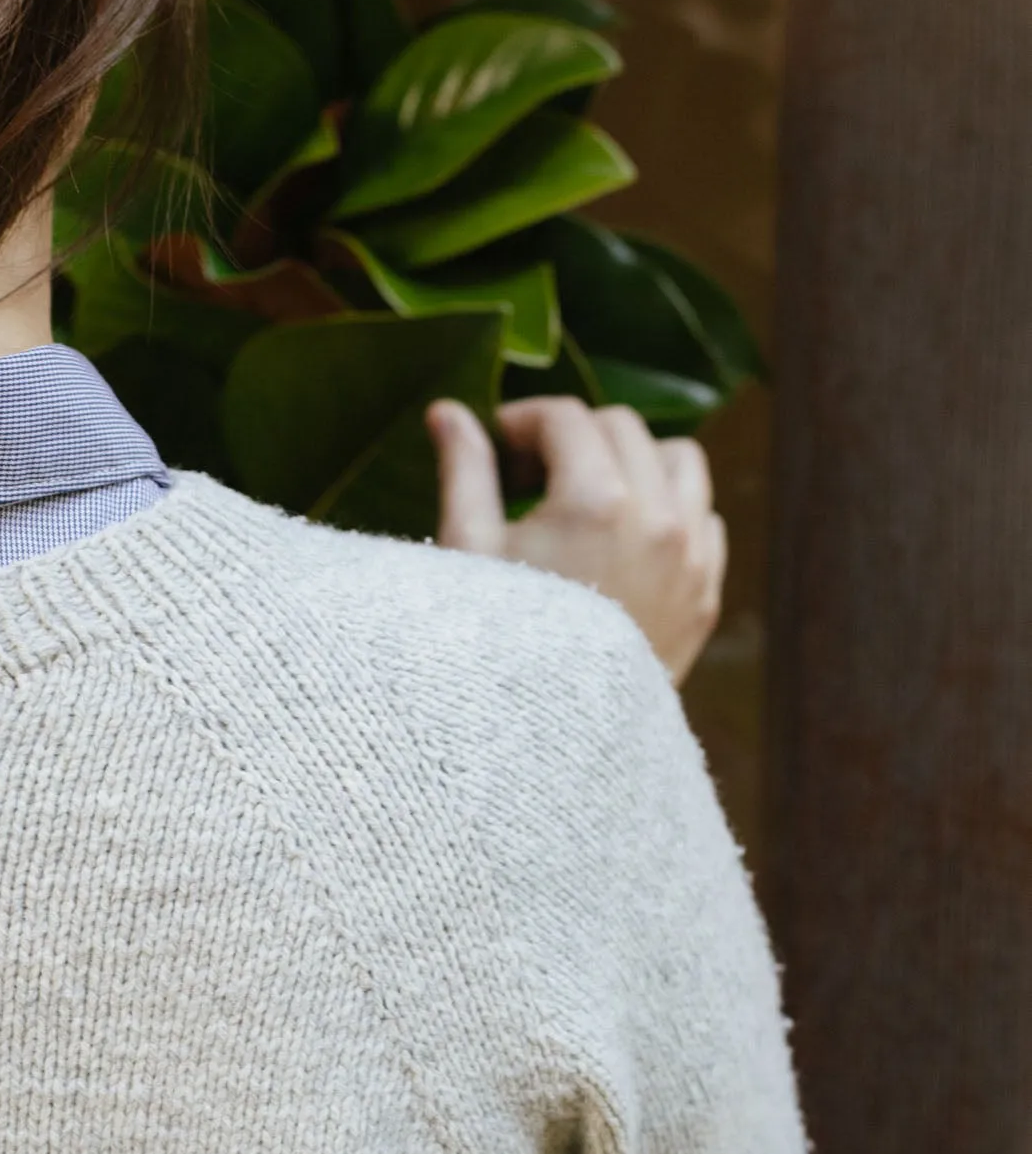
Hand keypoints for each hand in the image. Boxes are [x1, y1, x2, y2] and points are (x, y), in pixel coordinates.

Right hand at [426, 396, 727, 685]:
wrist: (548, 742)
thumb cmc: (495, 646)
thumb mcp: (467, 552)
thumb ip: (465, 471)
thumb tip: (447, 411)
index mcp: (597, 500)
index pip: (567, 418)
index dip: (524, 421)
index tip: (497, 446)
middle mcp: (659, 518)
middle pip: (622, 428)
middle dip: (573, 437)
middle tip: (528, 475)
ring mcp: (692, 558)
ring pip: (680, 461)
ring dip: (633, 462)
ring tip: (586, 496)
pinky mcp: (705, 595)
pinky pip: (704, 520)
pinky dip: (670, 511)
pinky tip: (622, 539)